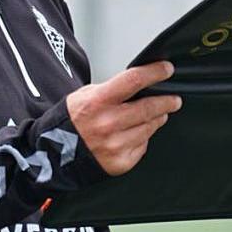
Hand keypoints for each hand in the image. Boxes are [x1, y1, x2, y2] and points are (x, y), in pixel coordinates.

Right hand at [65, 61, 180, 175]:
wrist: (57, 154)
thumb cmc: (73, 121)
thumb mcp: (86, 95)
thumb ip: (113, 90)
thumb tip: (141, 85)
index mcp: (98, 102)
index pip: (134, 80)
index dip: (155, 73)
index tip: (167, 69)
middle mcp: (108, 123)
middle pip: (149, 107)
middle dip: (167, 101)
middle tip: (174, 99)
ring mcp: (116, 145)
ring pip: (149, 127)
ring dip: (157, 119)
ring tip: (157, 115)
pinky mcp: (121, 162)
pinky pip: (142, 145)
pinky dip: (143, 137)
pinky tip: (136, 133)